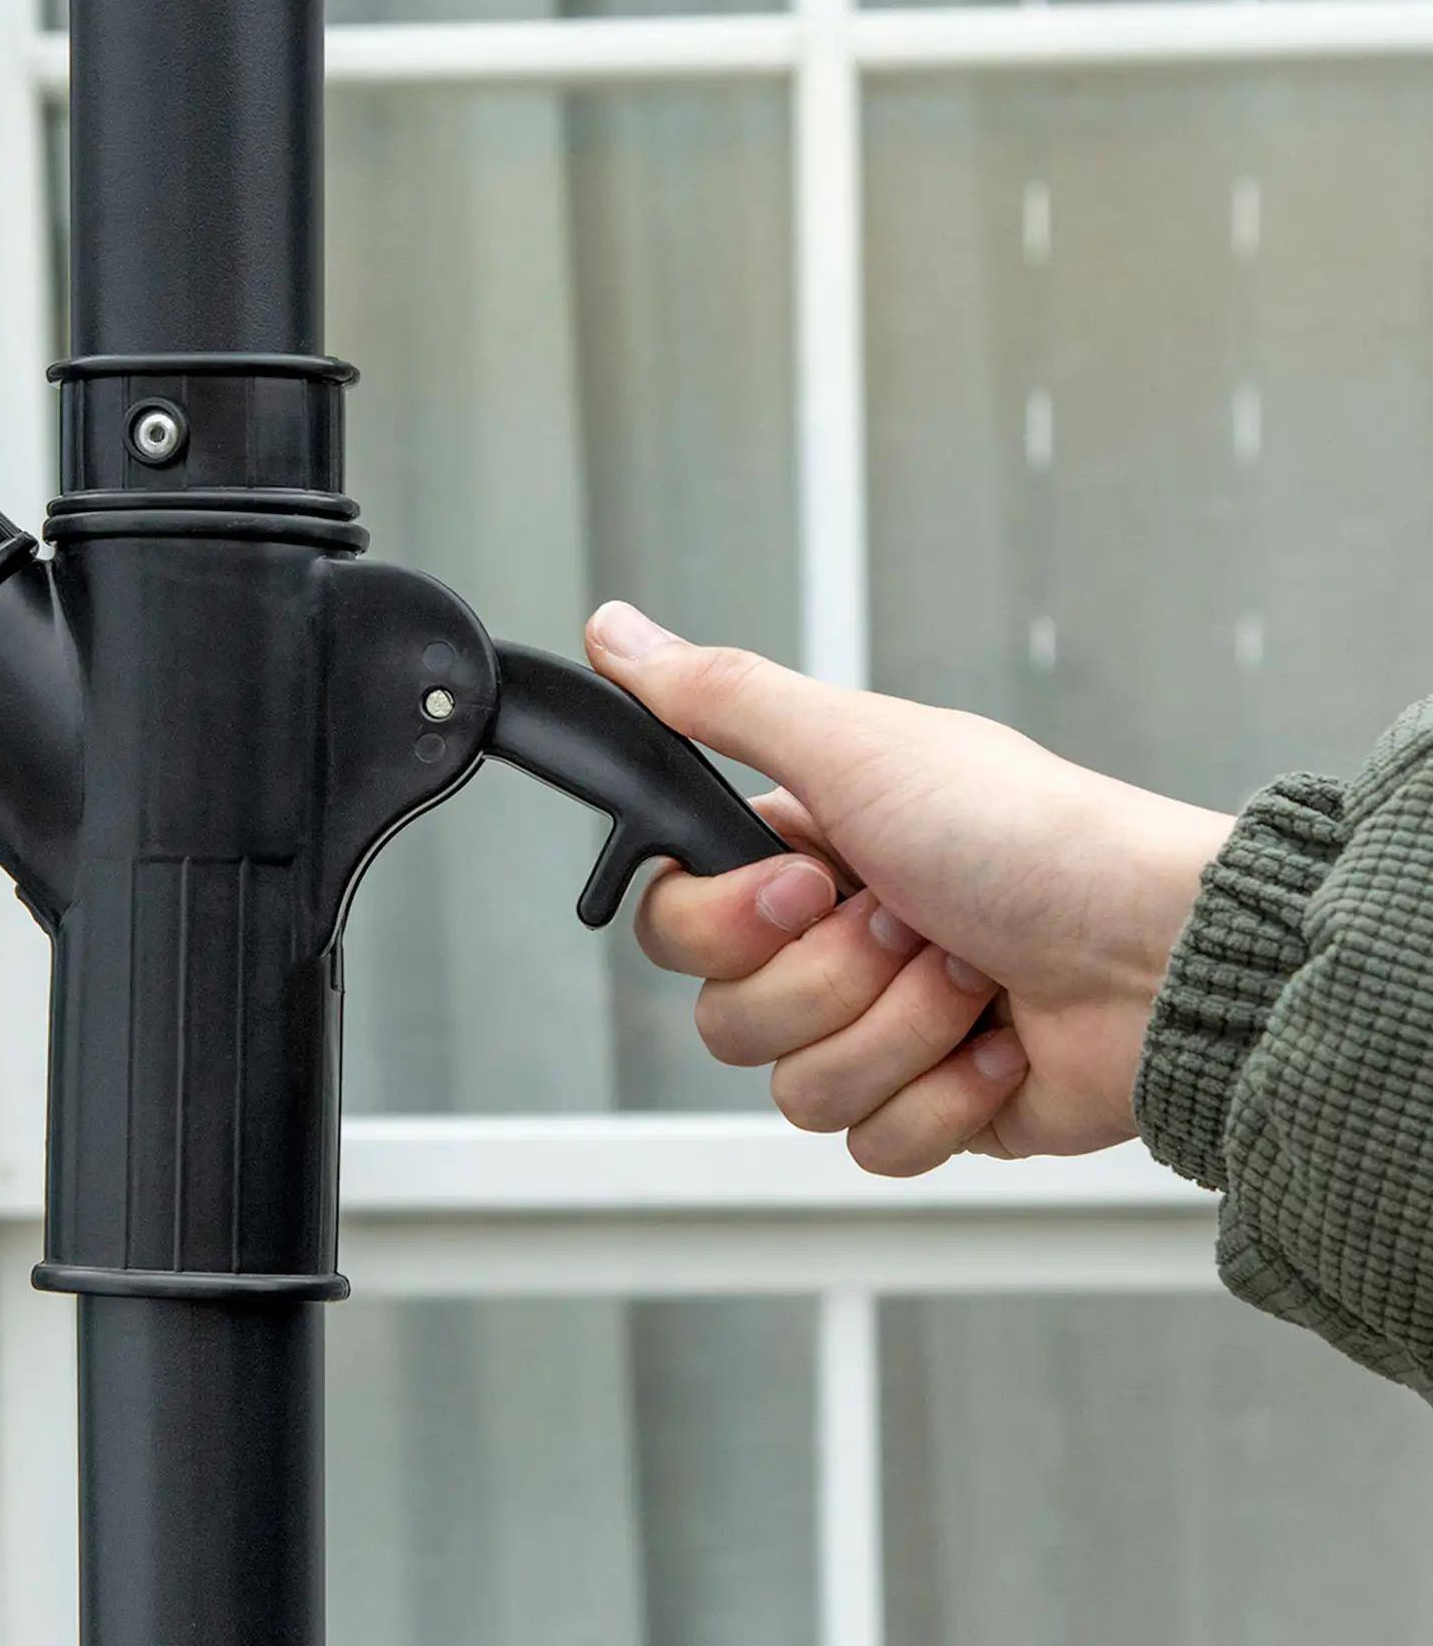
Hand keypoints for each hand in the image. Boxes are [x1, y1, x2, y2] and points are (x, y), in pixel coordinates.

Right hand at [586, 602, 1232, 1173]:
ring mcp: (881, 1034)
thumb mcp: (857, 746)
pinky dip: (947, 1097)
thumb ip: (720, 698)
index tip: (807, 884)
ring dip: (901, 1032)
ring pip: (797, 1090)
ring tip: (975, 979)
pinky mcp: (933, 1110)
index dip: (726, 922)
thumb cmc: (1029, 835)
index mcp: (797, 857)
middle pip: (725, 1018)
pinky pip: (872, 1144)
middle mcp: (828, 946)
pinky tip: (1002, 1044)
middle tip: (912, 921)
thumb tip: (614, 631)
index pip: (673, 922)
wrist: (1163, 956)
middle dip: (831, 978)